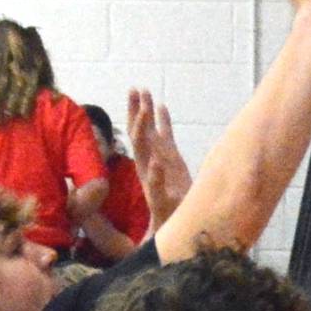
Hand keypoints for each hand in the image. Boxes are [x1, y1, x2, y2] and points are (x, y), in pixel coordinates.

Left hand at [126, 89, 191, 228]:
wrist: (175, 220)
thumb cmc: (168, 214)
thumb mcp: (162, 202)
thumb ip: (157, 183)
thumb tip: (155, 162)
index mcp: (146, 167)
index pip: (140, 141)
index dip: (141, 125)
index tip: (145, 109)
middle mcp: (149, 158)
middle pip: (139, 130)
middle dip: (137, 110)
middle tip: (135, 89)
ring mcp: (160, 156)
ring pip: (150, 129)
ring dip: (146, 110)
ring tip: (143, 90)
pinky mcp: (171, 158)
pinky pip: (165, 135)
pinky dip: (163, 121)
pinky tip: (162, 105)